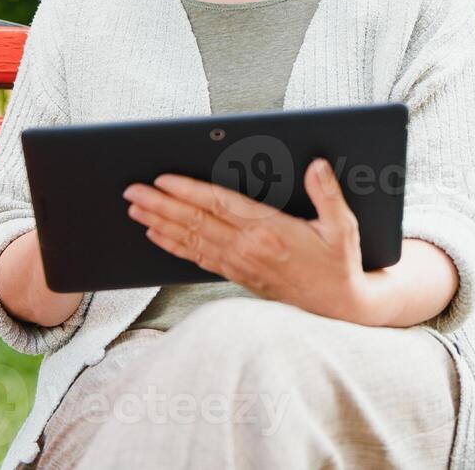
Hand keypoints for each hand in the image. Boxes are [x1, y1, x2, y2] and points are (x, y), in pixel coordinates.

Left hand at [122, 157, 370, 322]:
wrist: (339, 308)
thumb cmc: (339, 265)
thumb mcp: (342, 227)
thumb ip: (328, 194)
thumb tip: (317, 165)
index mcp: (269, 232)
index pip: (219, 206)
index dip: (188, 191)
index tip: (163, 180)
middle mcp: (248, 249)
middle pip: (195, 221)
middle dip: (160, 205)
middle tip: (132, 191)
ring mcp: (240, 265)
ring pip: (191, 240)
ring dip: (159, 223)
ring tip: (134, 209)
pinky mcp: (238, 275)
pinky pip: (197, 258)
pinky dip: (174, 245)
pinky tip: (156, 236)